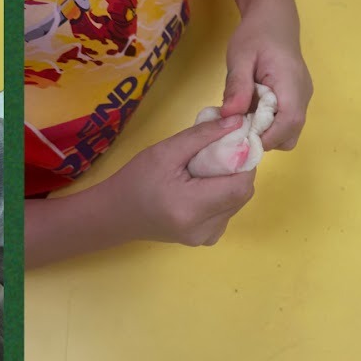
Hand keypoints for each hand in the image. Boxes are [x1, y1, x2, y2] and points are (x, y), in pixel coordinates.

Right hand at [98, 115, 259, 246]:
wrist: (115, 214)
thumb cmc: (136, 180)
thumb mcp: (166, 151)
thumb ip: (204, 135)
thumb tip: (238, 121)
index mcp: (191, 206)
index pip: (241, 185)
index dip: (244, 162)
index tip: (232, 146)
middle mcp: (202, 228)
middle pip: (242, 194)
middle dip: (237, 171)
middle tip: (217, 157)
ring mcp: (204, 237)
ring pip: (237, 204)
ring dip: (230, 184)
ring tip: (205, 174)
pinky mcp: (204, 239)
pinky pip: (227, 214)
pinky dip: (222, 198)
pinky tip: (203, 191)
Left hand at [221, 6, 312, 150]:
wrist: (272, 17)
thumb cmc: (256, 33)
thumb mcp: (240, 56)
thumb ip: (237, 85)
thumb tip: (230, 116)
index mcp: (291, 83)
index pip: (289, 123)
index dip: (266, 138)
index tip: (241, 138)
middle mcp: (302, 93)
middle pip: (290, 134)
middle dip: (264, 140)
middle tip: (239, 129)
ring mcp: (301, 97)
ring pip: (288, 132)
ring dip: (265, 134)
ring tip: (244, 119)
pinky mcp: (295, 99)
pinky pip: (284, 123)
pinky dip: (267, 126)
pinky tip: (250, 113)